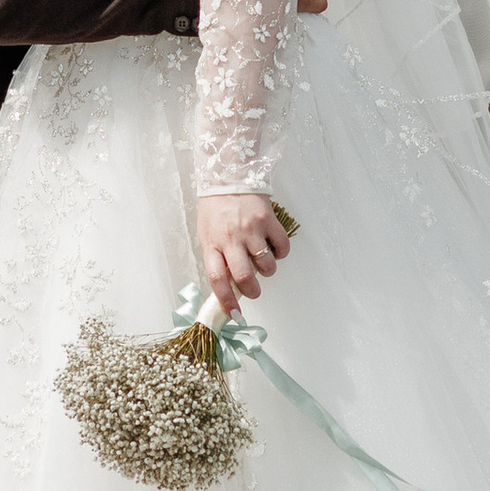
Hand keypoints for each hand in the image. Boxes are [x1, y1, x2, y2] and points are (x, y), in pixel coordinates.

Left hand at [196, 189, 289, 321]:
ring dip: (267, 271)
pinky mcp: (268, 220)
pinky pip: (282, 248)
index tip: (235, 314)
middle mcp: (230, 238)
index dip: (227, 301)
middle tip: (254, 289)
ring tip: (262, 260)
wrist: (227, 177)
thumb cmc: (215, 209)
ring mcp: (250, 229)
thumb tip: (229, 287)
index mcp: (212, 244)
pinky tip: (273, 247)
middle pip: (244, 277)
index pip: (217, 280)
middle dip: (253, 291)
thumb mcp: (207, 235)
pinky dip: (281, 254)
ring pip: (267, 266)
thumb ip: (217, 259)